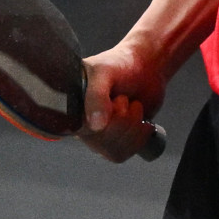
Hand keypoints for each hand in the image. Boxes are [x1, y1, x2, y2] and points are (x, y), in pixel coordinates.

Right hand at [80, 39, 169, 163]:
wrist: (147, 65)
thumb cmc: (121, 64)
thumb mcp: (104, 73)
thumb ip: (96, 96)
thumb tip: (95, 127)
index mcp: (72, 107)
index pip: (84, 132)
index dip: (106, 121)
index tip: (117, 101)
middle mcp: (82, 123)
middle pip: (102, 144)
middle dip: (123, 121)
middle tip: (125, 99)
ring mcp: (100, 133)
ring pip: (114, 152)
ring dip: (132, 129)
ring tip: (133, 106)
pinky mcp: (116, 139)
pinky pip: (123, 154)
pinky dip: (138, 139)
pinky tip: (142, 122)